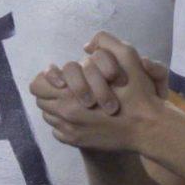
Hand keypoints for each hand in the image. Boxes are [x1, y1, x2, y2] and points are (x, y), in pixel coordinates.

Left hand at [31, 33, 172, 155]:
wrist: (147, 127)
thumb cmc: (137, 92)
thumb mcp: (127, 56)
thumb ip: (104, 42)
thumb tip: (86, 46)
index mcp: (70, 93)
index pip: (38, 84)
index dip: (47, 78)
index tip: (61, 79)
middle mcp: (65, 114)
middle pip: (41, 100)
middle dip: (53, 92)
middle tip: (68, 89)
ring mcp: (69, 131)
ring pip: (49, 115)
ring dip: (58, 108)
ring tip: (76, 102)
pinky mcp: (75, 142)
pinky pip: (58, 131)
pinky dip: (65, 123)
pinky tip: (82, 117)